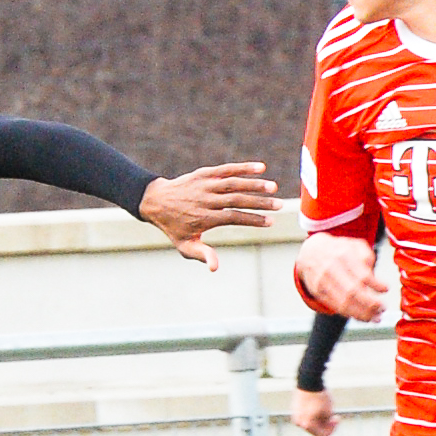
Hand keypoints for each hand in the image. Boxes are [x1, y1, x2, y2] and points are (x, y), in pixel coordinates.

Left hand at [139, 162, 276, 270]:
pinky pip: (226, 170)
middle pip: (237, 199)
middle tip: (279, 205)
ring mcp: (205, 185)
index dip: (252, 219)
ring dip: (254, 184)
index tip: (270, 222)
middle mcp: (206, 200)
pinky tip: (261, 168)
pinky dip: (243, 168)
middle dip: (259, 202)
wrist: (156, 201)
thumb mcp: (184, 245)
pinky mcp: (205, 174)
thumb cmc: (174, 227)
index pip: (233, 217)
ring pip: (233, 183)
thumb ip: (202, 255)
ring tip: (273, 188)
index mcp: (204, 218)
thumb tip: (215, 268)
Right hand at [291, 386, 339, 435]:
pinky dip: (313, 414)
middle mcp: (299, 422)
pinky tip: (319, 406)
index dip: (332, 430)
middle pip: (316, 430)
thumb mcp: (329, 412)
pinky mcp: (294, 409)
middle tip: (334, 416)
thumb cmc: (320, 396)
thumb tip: (324, 425)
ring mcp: (295, 416)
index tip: (336, 419)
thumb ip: (327, 423)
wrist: (309, 380)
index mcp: (307, 425)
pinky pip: (306, 416)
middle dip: (325, 425)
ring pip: (311, 423)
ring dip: (319, 420)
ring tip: (326, 409)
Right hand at [297, 232, 386, 320]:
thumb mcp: (355, 245)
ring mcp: (323, 282)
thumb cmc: (339, 250)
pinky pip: (336, 307)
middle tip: (382, 308)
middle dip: (371, 303)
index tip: (385, 289)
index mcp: (343, 255)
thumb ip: (367, 256)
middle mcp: (331, 269)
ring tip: (375, 317)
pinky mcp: (318, 293)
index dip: (376, 285)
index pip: (362, 274)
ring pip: (343, 303)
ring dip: (362, 314)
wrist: (311, 251)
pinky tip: (363, 316)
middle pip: (353, 292)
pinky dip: (351, 314)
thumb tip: (374, 278)